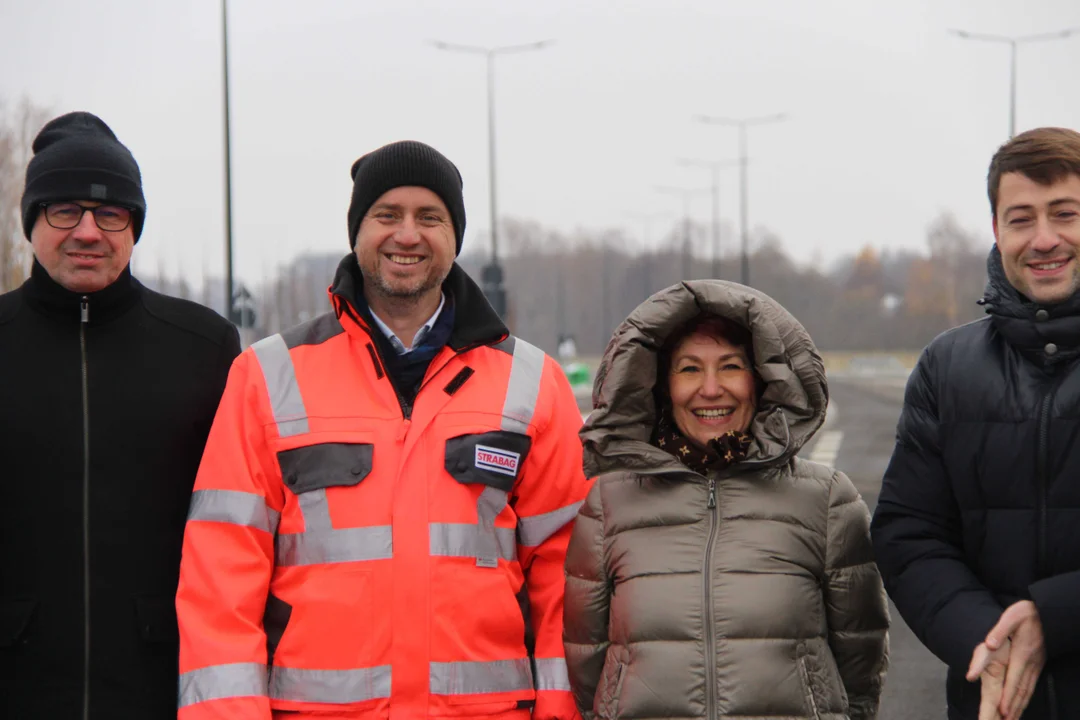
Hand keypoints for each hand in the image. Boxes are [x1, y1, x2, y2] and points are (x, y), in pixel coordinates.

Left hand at [970, 600, 1046, 719]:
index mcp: (1022, 654)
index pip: (1014, 680)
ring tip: (1013, 718)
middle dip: (1014, 707)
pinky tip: (1023, 702)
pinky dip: (1027, 696)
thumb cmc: (1027, 613)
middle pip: (1022, 690)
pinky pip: (1032, 684)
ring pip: (1028, 689)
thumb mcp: (1011, 617)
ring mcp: (1036, 664)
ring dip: (1021, 704)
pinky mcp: (1038, 663)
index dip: (1008, 697)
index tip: (1003, 711)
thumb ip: (999, 631)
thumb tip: (989, 644)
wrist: (1046, 611)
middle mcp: (1030, 663)